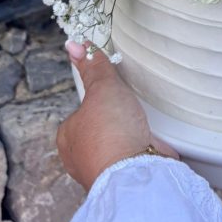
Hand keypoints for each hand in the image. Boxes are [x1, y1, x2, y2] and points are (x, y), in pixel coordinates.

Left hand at [57, 41, 178, 190]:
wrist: (134, 171)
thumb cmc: (109, 133)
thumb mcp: (102, 88)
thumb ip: (93, 68)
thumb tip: (76, 45)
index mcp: (68, 138)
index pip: (81, 110)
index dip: (100, 98)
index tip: (113, 93)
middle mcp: (82, 157)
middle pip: (101, 127)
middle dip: (117, 119)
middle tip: (129, 110)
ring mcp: (104, 170)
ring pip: (119, 143)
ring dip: (133, 135)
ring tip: (143, 125)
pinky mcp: (127, 177)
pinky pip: (137, 155)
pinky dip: (147, 148)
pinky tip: (154, 141)